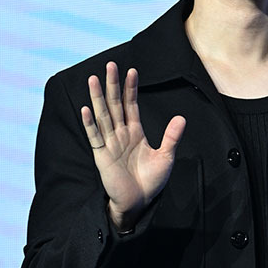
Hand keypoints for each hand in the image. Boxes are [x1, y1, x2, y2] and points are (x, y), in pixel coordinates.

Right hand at [81, 61, 185, 229]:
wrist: (138, 203)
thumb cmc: (150, 182)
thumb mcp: (165, 157)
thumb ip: (171, 137)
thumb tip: (181, 118)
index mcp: (135, 133)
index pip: (131, 105)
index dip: (131, 88)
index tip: (132, 71)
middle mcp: (120, 135)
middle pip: (115, 105)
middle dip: (113, 85)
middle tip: (110, 65)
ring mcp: (110, 144)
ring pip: (103, 116)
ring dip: (98, 98)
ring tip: (93, 79)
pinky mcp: (102, 156)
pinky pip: (95, 137)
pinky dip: (90, 124)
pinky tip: (85, 109)